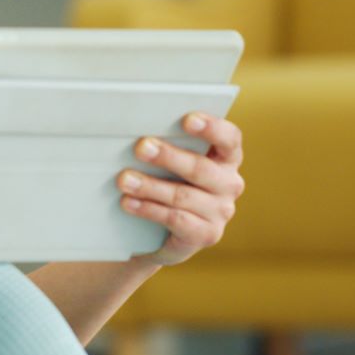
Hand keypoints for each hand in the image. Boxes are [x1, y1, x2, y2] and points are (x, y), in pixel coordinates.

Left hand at [117, 110, 244, 266]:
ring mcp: (221, 211)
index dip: (211, 128)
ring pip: (183, 195)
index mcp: (227, 158)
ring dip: (150, 186)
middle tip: (141, 147)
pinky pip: (176, 219)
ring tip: (124, 179)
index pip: (229, 138)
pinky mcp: (207, 234)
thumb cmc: (171, 183)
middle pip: (200, 168)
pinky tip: (128, 202)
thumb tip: (141, 135)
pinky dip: (149, 209)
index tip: (187, 119)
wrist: (168, 233)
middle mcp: (230, 184)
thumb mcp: (175, 164)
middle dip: (168, 157)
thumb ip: (169, 146)